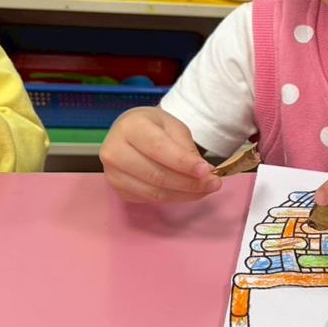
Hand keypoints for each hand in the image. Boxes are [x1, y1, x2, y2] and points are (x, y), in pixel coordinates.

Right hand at [100, 107, 219, 202]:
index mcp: (130, 127)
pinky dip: (174, 198)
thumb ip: (186, 148)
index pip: (159, 148)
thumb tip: (204, 173)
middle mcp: (114, 151)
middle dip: (190, 183)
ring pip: (154, 192)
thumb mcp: (173, 127)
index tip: (207, 171)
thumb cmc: (154, 127)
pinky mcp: (118, 190)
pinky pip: (150, 199)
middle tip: (214, 183)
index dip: (183, 162)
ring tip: (206, 189)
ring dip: (185, 194)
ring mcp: (113, 174)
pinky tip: (189, 192)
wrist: (130, 132)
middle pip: (156, 175)